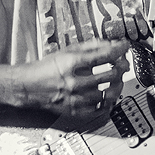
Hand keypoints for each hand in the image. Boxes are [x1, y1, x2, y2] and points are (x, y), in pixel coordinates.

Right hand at [15, 40, 129, 128]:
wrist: (29, 86)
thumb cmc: (47, 68)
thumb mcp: (67, 50)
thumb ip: (90, 46)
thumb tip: (110, 44)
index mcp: (72, 63)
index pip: (104, 55)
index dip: (120, 49)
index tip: (125, 47)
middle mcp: (75, 81)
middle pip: (110, 75)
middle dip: (122, 67)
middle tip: (123, 63)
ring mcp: (75, 98)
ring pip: (108, 94)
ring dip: (116, 85)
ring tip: (116, 79)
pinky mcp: (75, 111)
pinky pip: (99, 109)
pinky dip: (107, 101)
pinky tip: (107, 93)